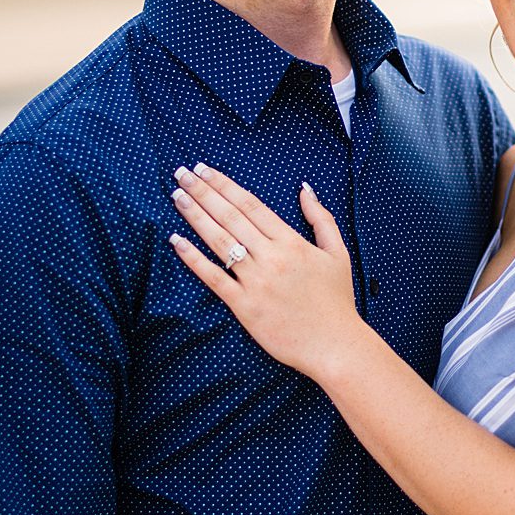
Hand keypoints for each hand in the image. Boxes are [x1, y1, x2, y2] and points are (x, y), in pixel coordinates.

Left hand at [166, 164, 367, 378]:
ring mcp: (255, 281)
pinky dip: (193, 258)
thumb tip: (305, 189)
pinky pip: (213, 278)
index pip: (251, 205)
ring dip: (195, 216)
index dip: (225, 185)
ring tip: (177, 196)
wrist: (335, 344)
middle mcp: (271, 257)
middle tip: (182, 173)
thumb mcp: (338, 253)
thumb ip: (321, 219)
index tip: (205, 170)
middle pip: (231, 217)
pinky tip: (176, 241)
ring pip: (219, 241)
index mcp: (292, 242)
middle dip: (203, 192)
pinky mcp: (243, 306)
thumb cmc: (337, 301)